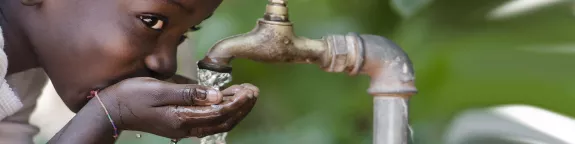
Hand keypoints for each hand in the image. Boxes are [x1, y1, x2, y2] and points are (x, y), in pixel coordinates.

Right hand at [94, 77, 257, 138]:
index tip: (249, 91)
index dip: (237, 102)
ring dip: (234, 111)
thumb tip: (216, 95)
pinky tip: (228, 101)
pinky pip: (208, 122)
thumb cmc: (133, 95)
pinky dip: (222, 113)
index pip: (218, 113)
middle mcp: (185, 127)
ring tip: (246, 95)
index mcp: (181, 118)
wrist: (112, 109)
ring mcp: (183, 128)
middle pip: (222, 121)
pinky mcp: (181, 124)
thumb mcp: (160, 89)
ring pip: (217, 124)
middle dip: (241, 107)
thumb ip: (189, 92)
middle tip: (253, 92)